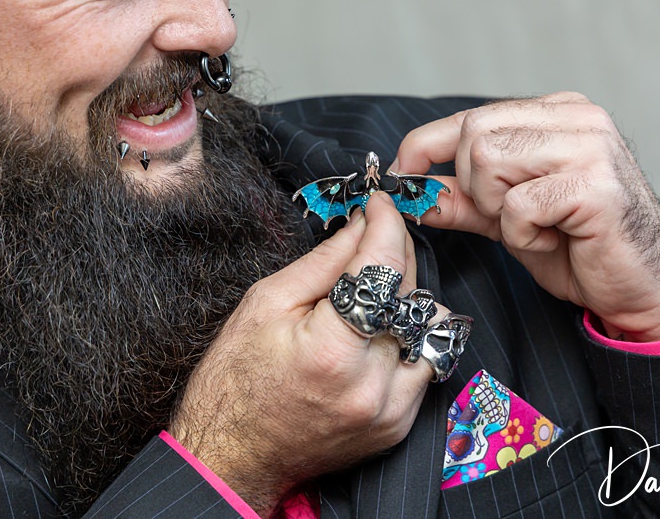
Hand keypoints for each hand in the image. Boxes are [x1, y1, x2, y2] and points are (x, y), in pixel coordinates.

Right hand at [170, 193, 443, 514]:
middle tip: (373, 234)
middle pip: (409, 293)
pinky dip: (408, 336)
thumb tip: (361, 224)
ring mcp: (389, 410)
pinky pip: (426, 362)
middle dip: (394, 253)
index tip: (381, 204)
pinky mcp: (397, 425)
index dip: (386, 224)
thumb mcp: (266, 304)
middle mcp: (370, 385)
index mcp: (331, 352)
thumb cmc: (235, 382)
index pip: (383, 267)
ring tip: (371, 291)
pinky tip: (377, 329)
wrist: (232, 456)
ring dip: (406, 298)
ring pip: (427, 326)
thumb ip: (324, 262)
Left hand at [392, 93, 659, 342]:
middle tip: (508, 218)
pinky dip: (523, 234)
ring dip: (499, 210)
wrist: (643, 290)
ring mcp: (591, 145)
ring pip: (488, 161)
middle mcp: (578, 117)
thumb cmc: (582, 250)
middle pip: (474, 134)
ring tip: (537, 227)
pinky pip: (518, 205)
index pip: (472, 116)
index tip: (402, 173)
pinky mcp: (595, 184)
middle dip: (474, 187)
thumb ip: (463, 198)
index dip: (427, 144)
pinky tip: (557, 239)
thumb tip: (411, 190)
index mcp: (558, 113)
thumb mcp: (509, 219)